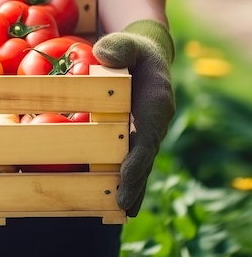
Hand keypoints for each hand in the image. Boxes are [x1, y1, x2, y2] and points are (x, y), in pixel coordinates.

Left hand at [92, 19, 174, 216]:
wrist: (144, 59)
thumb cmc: (134, 51)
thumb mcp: (128, 44)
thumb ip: (119, 47)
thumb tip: (102, 55)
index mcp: (155, 104)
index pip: (146, 135)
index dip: (136, 157)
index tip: (125, 176)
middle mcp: (153, 123)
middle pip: (144, 157)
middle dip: (134, 182)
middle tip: (121, 206)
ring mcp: (144, 132)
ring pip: (139, 164)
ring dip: (131, 188)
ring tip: (120, 213)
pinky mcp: (134, 136)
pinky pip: (130, 160)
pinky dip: (124, 180)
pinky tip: (114, 199)